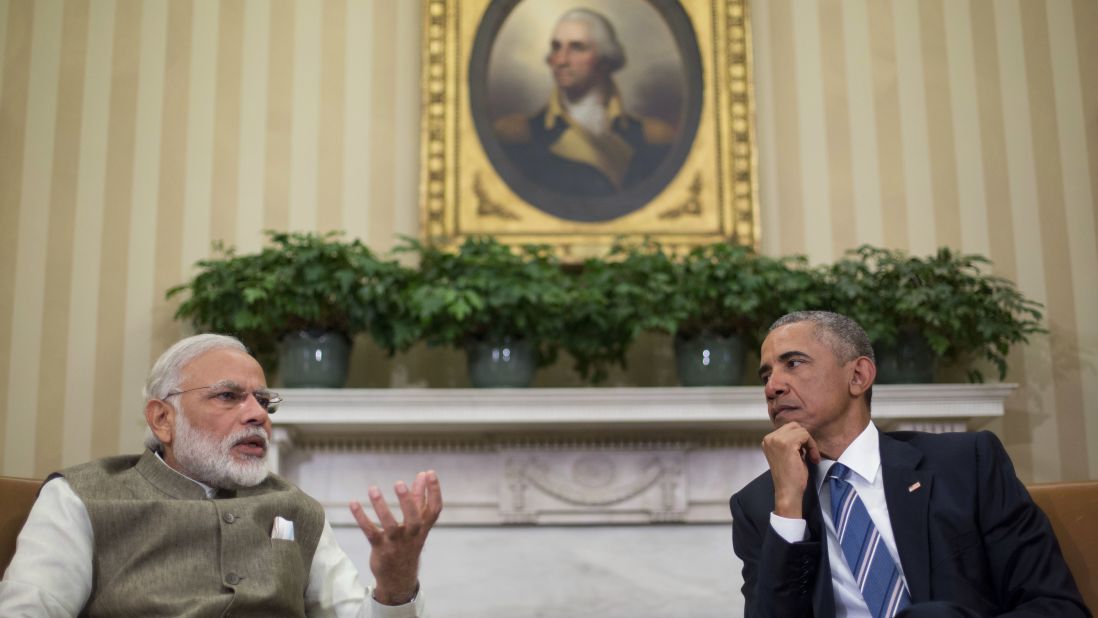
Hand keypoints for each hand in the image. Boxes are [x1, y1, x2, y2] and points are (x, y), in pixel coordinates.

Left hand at [350, 470, 442, 605]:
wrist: (399, 577)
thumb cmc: (408, 542)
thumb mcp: (417, 523)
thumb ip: (419, 498)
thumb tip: (423, 475)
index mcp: (423, 527)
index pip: (434, 509)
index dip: (434, 491)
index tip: (430, 473)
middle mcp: (412, 535)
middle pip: (414, 519)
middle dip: (407, 501)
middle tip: (399, 483)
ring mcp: (396, 543)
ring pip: (390, 525)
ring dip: (381, 507)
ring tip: (373, 489)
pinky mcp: (381, 548)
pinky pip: (370, 532)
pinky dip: (361, 518)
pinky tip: (354, 503)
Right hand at [761, 422, 818, 518]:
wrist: (788, 492)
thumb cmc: (789, 477)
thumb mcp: (786, 454)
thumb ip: (789, 442)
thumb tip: (801, 433)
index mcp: (767, 441)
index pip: (788, 428)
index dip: (800, 439)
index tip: (805, 453)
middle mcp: (769, 438)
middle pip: (794, 426)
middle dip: (805, 438)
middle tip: (809, 454)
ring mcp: (776, 440)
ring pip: (801, 430)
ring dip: (810, 443)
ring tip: (811, 456)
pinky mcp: (786, 444)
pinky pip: (805, 435)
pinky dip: (812, 446)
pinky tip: (812, 457)